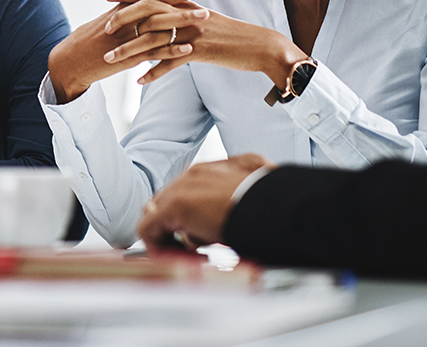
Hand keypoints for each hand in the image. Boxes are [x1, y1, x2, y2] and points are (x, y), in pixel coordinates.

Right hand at [48, 0, 214, 102]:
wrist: (71, 60)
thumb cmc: (92, 41)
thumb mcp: (112, 20)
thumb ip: (132, 12)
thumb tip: (152, 6)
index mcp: (128, 6)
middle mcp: (129, 15)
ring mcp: (128, 35)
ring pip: (160, 23)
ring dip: (184, 19)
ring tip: (207, 16)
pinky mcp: (127, 55)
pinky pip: (152, 51)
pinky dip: (170, 50)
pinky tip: (189, 49)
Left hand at [122, 10, 305, 87]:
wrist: (260, 46)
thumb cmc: (233, 35)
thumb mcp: (207, 19)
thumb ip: (185, 14)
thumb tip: (164, 17)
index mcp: (187, 3)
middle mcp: (188, 14)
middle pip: (148, 14)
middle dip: (123, 21)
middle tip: (105, 29)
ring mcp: (193, 31)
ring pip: (154, 40)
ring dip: (130, 51)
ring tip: (111, 61)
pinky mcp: (200, 51)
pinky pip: (171, 63)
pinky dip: (154, 72)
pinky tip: (139, 81)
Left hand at [138, 154, 271, 248]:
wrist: (278, 207)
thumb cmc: (277, 203)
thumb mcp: (262, 186)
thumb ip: (246, 186)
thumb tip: (257, 185)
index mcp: (217, 169)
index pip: (190, 190)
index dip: (194, 216)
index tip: (208, 235)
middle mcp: (195, 173)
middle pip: (171, 201)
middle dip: (182, 226)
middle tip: (202, 247)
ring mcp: (182, 188)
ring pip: (159, 213)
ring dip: (172, 236)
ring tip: (197, 252)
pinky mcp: (174, 207)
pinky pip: (148, 228)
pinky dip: (157, 246)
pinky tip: (179, 257)